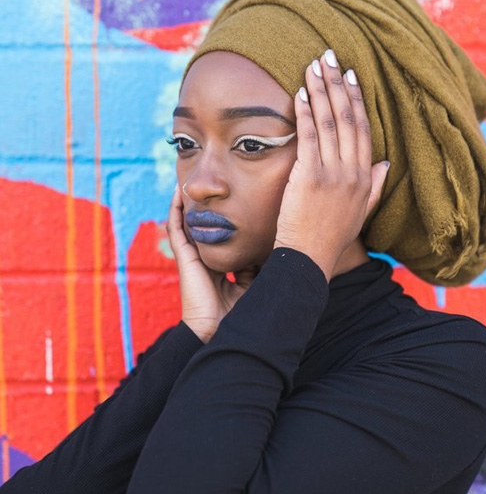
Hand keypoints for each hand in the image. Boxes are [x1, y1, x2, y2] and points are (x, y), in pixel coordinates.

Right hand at [166, 186, 259, 342]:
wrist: (223, 333)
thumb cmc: (244, 313)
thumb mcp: (258, 284)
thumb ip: (263, 267)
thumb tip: (282, 247)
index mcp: (226, 270)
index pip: (231, 242)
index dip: (238, 225)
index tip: (250, 205)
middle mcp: (209, 262)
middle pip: (210, 230)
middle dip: (214, 210)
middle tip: (223, 185)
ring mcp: (195, 259)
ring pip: (191, 225)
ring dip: (193, 204)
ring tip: (195, 181)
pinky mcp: (184, 258)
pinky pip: (176, 229)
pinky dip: (175, 209)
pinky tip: (179, 191)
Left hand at [273, 49, 389, 280]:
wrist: (309, 259)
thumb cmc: (331, 237)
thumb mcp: (361, 212)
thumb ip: (375, 187)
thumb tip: (386, 164)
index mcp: (365, 177)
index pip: (363, 130)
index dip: (357, 99)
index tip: (350, 76)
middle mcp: (353, 171)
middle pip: (349, 118)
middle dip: (338, 84)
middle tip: (329, 57)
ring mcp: (332, 172)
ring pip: (330, 122)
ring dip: (320, 90)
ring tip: (313, 65)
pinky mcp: (310, 176)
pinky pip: (309, 136)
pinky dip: (305, 112)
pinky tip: (300, 93)